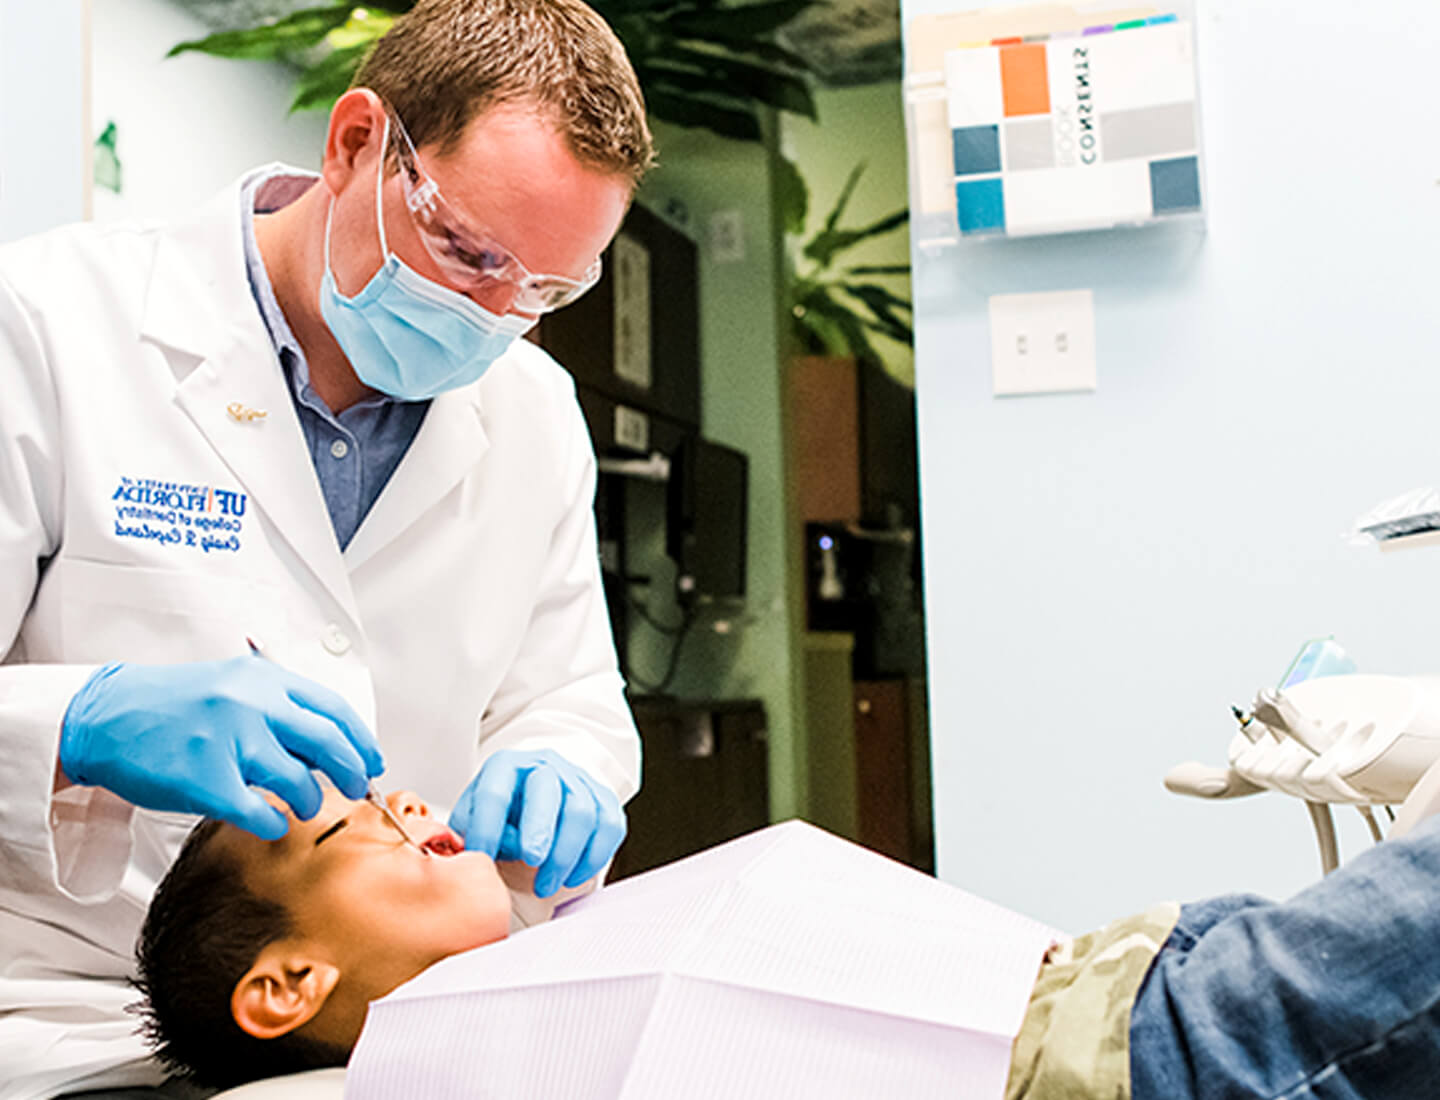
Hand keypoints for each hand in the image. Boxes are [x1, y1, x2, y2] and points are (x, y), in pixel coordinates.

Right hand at [59, 656, 383, 838]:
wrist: (106, 716)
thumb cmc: (172, 706)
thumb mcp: (234, 686)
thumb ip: (280, 708)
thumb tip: (330, 746)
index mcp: (264, 680)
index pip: (334, 709)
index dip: (362, 741)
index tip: (372, 761)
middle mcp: (252, 705)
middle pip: (328, 743)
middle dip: (353, 772)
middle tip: (357, 789)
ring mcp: (229, 741)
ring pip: (299, 781)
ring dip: (309, 800)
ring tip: (301, 804)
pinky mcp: (206, 780)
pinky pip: (260, 813)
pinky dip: (272, 823)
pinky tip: (269, 822)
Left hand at [449, 748, 625, 897]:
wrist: (537, 794)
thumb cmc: (502, 812)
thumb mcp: (474, 815)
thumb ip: (469, 833)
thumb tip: (470, 857)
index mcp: (506, 766)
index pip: (495, 792)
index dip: (488, 826)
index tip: (482, 857)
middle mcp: (545, 767)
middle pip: (548, 790)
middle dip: (541, 828)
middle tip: (532, 861)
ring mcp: (578, 781)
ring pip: (582, 812)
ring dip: (564, 855)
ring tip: (545, 885)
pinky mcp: (604, 800)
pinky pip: (609, 827)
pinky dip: (592, 859)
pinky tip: (571, 878)